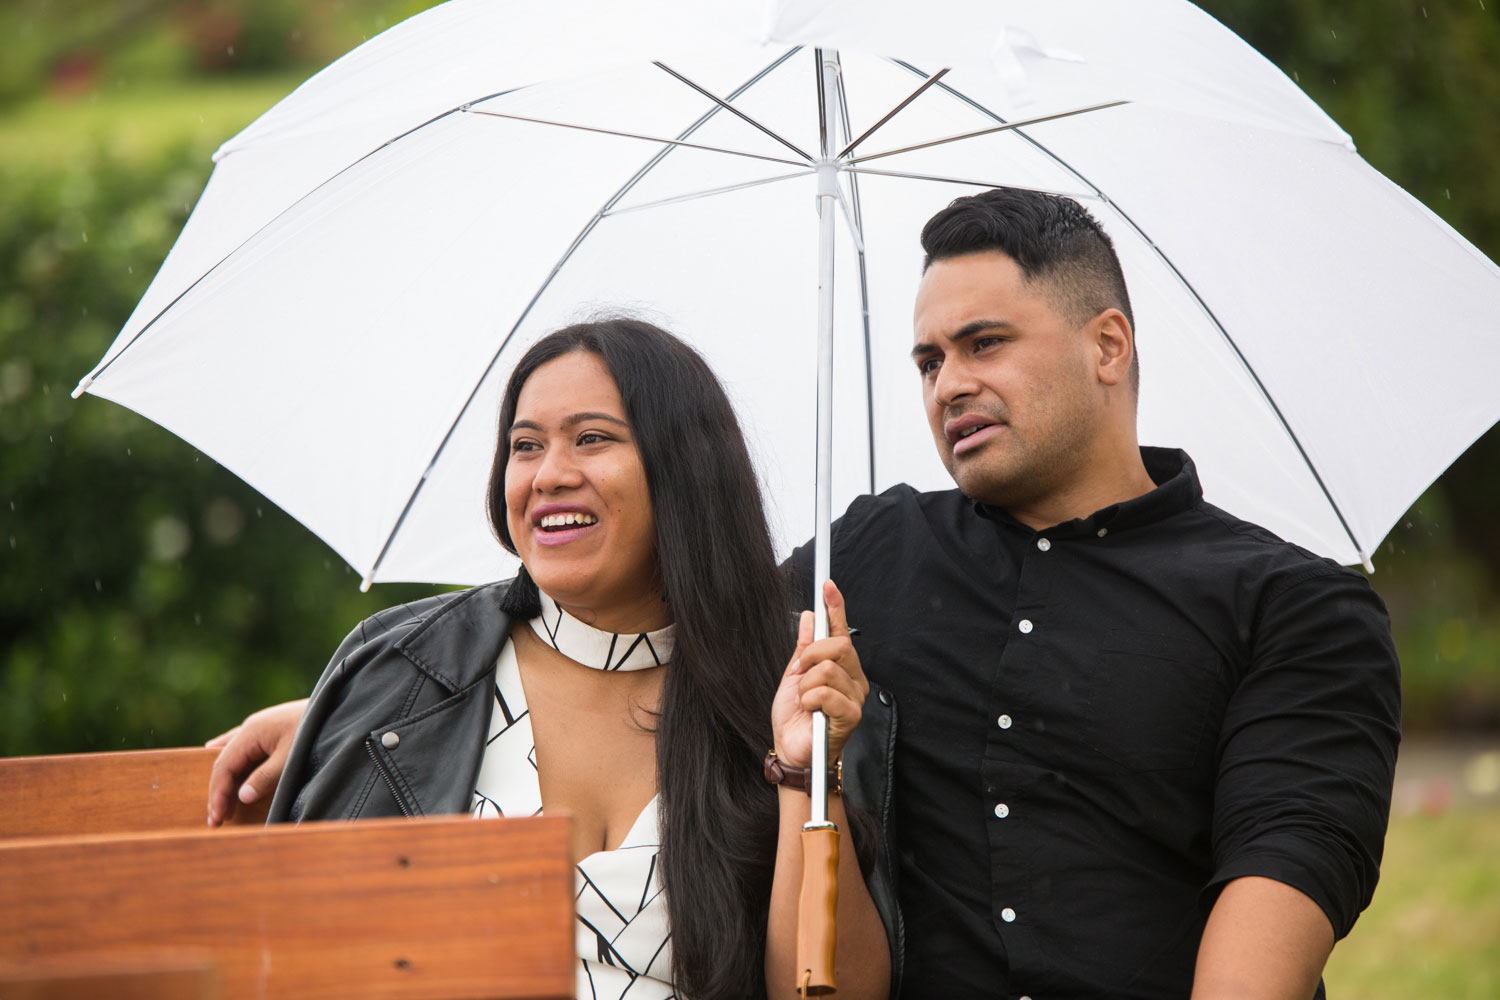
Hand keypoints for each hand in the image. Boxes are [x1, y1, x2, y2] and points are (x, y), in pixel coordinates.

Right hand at [205, 698, 307, 825]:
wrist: (339, 707)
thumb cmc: (316, 730)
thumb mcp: (291, 757)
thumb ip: (265, 777)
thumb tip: (242, 797)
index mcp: (251, 732)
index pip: (223, 766)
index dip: (218, 794)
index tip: (218, 818)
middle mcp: (250, 728)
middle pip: (224, 763)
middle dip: (218, 792)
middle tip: (216, 821)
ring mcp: (259, 729)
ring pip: (232, 757)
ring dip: (226, 782)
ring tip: (221, 807)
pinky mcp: (270, 732)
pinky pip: (243, 752)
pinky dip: (234, 768)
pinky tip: (229, 777)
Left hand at [771, 580, 868, 769]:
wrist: (790, 749)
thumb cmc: (794, 717)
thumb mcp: (794, 676)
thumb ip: (803, 648)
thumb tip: (808, 617)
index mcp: (841, 667)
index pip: (841, 631)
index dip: (836, 606)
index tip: (827, 584)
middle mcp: (853, 678)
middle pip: (838, 645)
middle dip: (809, 656)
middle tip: (798, 673)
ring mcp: (855, 697)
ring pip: (827, 669)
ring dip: (805, 685)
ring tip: (805, 701)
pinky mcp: (851, 715)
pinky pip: (825, 692)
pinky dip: (809, 699)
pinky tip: (811, 711)